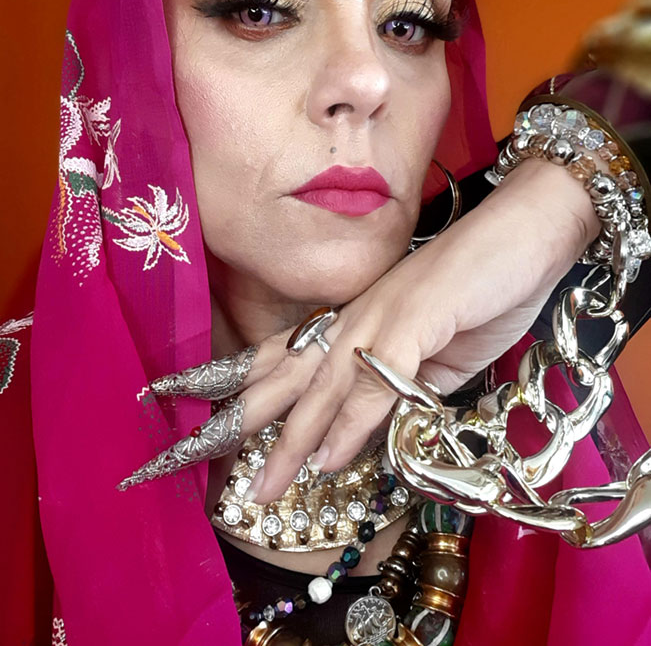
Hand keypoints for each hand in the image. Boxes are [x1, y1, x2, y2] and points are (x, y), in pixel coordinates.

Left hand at [122, 158, 598, 500]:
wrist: (525, 235)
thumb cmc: (479, 289)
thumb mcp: (433, 358)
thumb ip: (395, 391)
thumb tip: (361, 432)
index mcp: (355, 322)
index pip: (289, 358)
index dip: (248, 389)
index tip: (209, 419)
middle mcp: (355, 317)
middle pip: (288, 373)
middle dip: (244, 418)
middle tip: (197, 457)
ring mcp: (381, 316)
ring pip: (322, 385)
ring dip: (291, 439)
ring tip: (261, 486)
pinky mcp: (415, 321)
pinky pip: (374, 380)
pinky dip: (349, 421)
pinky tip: (328, 457)